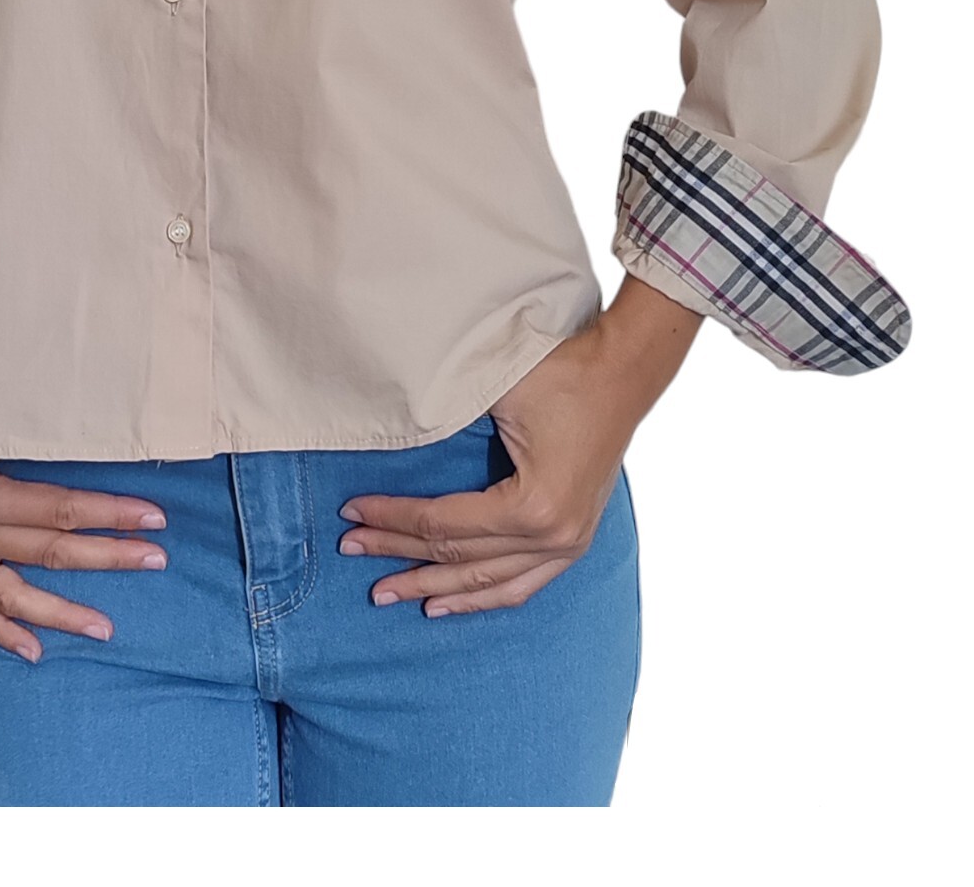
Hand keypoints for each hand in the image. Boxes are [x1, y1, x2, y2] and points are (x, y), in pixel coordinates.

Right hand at [0, 305, 168, 663]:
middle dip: (108, 556)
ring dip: (62, 613)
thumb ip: (44, 434)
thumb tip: (111, 437)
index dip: (111, 514)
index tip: (155, 517)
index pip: (61, 511)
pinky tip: (35, 650)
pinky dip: (1, 631)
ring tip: (105, 629)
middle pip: (49, 552)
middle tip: (155, 560)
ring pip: (13, 595)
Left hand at [338, 274, 701, 615]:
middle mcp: (554, 536)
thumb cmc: (561, 372)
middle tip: (350, 549)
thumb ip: (445, 422)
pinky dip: (483, 595)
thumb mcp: (497, 392)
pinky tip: (447, 601)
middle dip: (399, 554)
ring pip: (488, 581)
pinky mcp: (576, 538)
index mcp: (533, 507)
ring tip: (388, 593)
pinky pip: (523, 583)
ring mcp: (570, 543)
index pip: (442, 524)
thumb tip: (388, 438)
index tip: (350, 514)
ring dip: (435, 586)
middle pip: (458, 555)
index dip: (391, 520)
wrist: (622, 371)